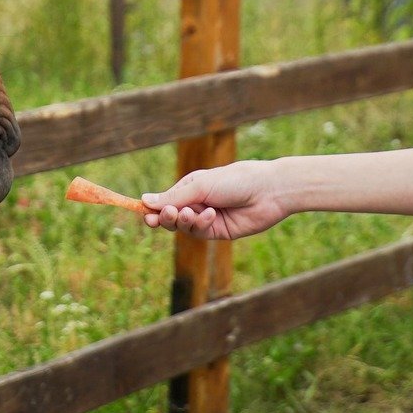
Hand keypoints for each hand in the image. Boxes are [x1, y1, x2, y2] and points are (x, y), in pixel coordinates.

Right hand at [141, 160, 291, 239]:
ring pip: (183, 226)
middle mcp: (196, 203)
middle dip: (165, 217)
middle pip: (170, 216)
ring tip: (190, 213)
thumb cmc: (235, 180)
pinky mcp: (218, 231)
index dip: (153, 209)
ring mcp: (207, 218)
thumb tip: (145, 200)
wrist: (268, 191)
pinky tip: (210, 215)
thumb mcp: (201, 186)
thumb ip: (174, 197)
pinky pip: (200, 232)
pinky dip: (201, 224)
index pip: (164, 201)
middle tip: (165, 216)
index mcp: (190, 187)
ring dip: (184, 221)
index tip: (145, 215)